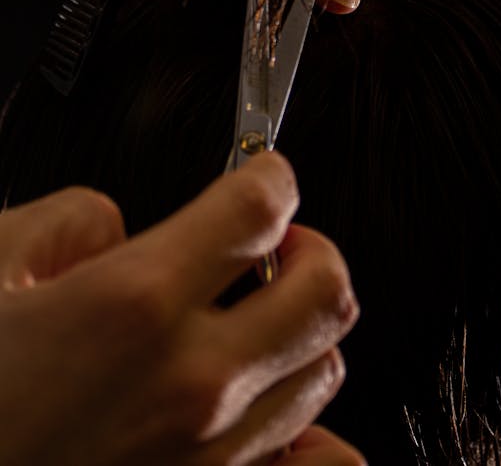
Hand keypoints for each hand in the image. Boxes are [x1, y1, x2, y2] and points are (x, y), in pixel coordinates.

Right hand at [0, 152, 359, 465]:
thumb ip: (64, 223)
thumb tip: (115, 229)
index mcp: (133, 306)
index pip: (259, 207)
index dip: (272, 174)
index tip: (266, 175)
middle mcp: (189, 384)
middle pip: (326, 288)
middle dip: (311, 248)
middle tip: (275, 246)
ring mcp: (209, 459)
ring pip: (324, 370)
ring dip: (304, 329)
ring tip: (259, 320)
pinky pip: (318, 465)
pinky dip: (311, 433)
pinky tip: (269, 409)